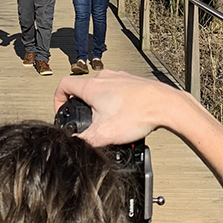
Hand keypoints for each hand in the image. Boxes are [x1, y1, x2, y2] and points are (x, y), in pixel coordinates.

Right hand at [54, 70, 174, 146]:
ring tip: (107, 120)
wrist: (165, 105)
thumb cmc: (139, 114)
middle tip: (87, 120)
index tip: (62, 111)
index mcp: (92, 87)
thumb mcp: (105, 134)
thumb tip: (73, 144)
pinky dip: (115, 102)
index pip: (64, 84)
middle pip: (83, 88)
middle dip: (81, 105)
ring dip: (99, 104)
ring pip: (101, 89)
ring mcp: (119, 78)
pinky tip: (124, 116)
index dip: (57, 99)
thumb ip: (85, 141)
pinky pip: (117, 90)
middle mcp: (104, 78)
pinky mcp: (132, 82)